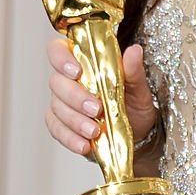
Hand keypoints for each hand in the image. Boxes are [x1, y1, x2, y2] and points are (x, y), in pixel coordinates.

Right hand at [44, 38, 157, 156]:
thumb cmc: (134, 103)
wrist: (137, 133)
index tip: (76, 71)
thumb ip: (133, 70)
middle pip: (57, 82)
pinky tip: (84, 144)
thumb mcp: (139, 87)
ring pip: (57, 107)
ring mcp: (62, 102)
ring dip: (75, 120)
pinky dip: (70, 138)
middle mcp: (68, 80)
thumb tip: (134, 51)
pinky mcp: (60, 124)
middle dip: (75, 97)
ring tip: (95, 130)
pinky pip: (56, 129)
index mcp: (84, 61)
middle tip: (96, 108)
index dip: (61, 57)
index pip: (58, 49)